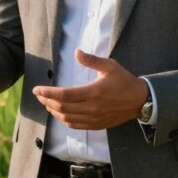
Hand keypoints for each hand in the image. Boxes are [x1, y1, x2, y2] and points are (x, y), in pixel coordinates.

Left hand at [32, 49, 148, 129]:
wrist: (140, 101)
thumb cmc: (124, 81)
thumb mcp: (110, 66)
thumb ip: (91, 60)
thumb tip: (76, 52)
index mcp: (93, 92)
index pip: (64, 95)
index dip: (47, 93)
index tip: (37, 89)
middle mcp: (91, 108)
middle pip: (62, 107)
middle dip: (46, 101)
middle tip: (39, 95)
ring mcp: (93, 118)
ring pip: (67, 118)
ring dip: (53, 111)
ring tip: (46, 103)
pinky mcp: (97, 125)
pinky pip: (75, 125)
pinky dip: (64, 120)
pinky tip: (59, 114)